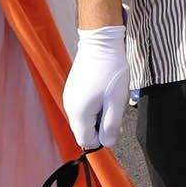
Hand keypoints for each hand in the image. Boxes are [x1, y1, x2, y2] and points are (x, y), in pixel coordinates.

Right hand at [61, 24, 129, 149]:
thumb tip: (107, 143)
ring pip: (84, 119)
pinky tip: (105, 94)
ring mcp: (69, 97)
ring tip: (112, 100)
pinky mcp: (73, 90)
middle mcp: (69, 107)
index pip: (86, 141)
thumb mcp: (116, 101)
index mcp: (79, 113)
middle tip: (116, 112)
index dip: (102, 139)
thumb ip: (111, 125)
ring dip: (99, 116)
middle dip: (101, 127)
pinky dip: (94, 106)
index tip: (115, 126)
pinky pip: (83, 107)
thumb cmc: (110, 70)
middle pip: (84, 130)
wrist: (100, 43)